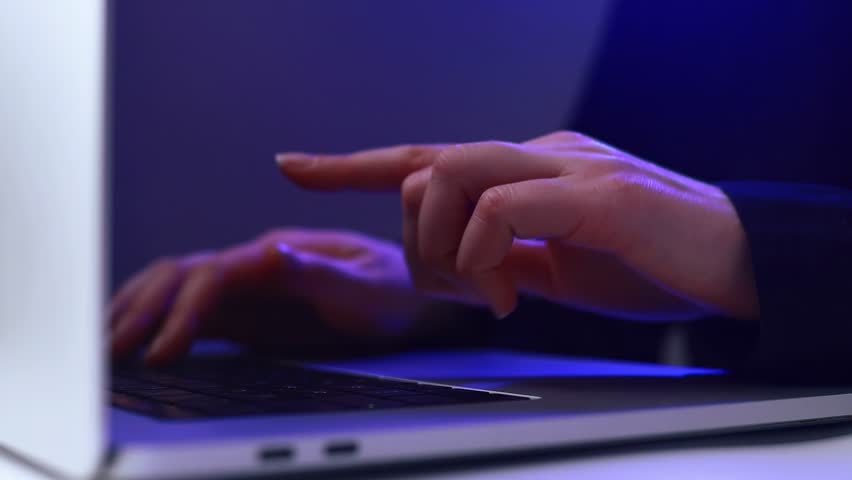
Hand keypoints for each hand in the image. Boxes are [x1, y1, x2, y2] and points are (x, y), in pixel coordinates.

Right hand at [110, 229, 428, 364]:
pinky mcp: (246, 310)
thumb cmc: (393, 291)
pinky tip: (136, 341)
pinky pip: (192, 312)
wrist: (405, 298)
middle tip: (114, 350)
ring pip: (177, 287)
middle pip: (182, 275)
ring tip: (108, 344)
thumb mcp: (368, 286)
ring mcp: (247, 287)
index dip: (185, 310)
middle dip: (144, 309)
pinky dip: (158, 322)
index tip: (165, 349)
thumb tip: (269, 253)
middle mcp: (255, 264)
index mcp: (280, 254)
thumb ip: (319, 274)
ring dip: (140, 310)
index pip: (216, 274)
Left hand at [278, 131, 759, 320]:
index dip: (354, 164)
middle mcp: (538, 154)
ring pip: (453, 173)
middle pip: (427, 167)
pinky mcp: (596, 191)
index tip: (295, 166)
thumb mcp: (562, 268)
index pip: (427, 156)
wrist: (738, 262)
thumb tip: (466, 269)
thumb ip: (510, 257)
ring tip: (490, 295)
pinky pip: (504, 205)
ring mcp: (565, 166)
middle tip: (458, 292)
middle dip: (415, 239)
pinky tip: (511, 296)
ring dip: (449, 247)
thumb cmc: (651, 264)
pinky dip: (487, 256)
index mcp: (527, 170)